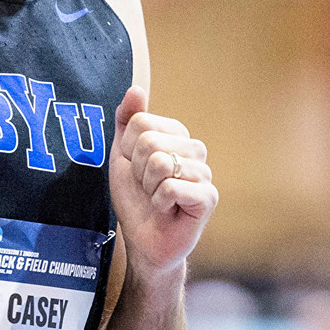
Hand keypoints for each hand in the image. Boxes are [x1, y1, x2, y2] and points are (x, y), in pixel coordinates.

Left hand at [109, 86, 217, 280]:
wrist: (144, 241)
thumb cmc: (136, 199)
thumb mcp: (122, 156)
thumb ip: (127, 121)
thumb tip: (136, 88)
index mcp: (177, 136)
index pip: (140, 123)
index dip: (127, 150)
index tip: (136, 170)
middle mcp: (195, 150)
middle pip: (149, 141)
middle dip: (137, 170)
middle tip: (147, 188)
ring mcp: (204, 173)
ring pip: (160, 163)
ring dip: (148, 187)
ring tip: (157, 199)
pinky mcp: (208, 197)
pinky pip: (171, 187)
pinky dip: (159, 202)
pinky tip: (167, 210)